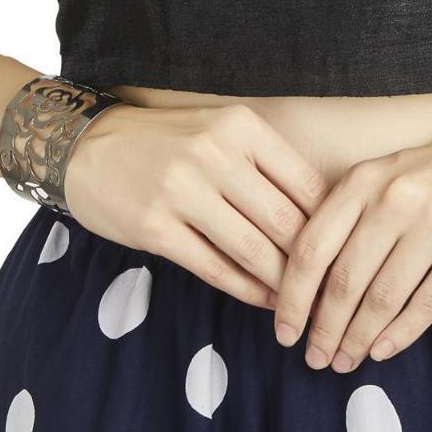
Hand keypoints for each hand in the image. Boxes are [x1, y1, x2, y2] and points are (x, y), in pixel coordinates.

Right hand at [63, 99, 329, 309]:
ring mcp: (183, 190)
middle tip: (333, 293)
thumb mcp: (219, 132)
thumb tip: (323, 215)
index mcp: (241, 126)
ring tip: (302, 305)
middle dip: (313, 264)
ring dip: (283, 284)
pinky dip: (246, 290)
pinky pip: (215, 267)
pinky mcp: (156, 226)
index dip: (332, 226)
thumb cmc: (166, 143)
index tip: (346, 254)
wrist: (86, 147)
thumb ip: (265, 165)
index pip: (306, 183)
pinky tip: (263, 301)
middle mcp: (215, 153)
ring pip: (254, 249)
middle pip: (285, 221)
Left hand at [270, 126, 431, 370]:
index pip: (312, 247)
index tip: (283, 331)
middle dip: (324, 328)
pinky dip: (401, 333)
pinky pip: (428, 300)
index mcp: (365, 179)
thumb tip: (313, 284)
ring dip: (359, 338)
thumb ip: (354, 216)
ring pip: (383, 296)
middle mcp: (395, 198)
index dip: (292, 297)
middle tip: (315, 359)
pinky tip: (385, 350)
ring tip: (346, 361)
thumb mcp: (391, 175)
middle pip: (344, 279)